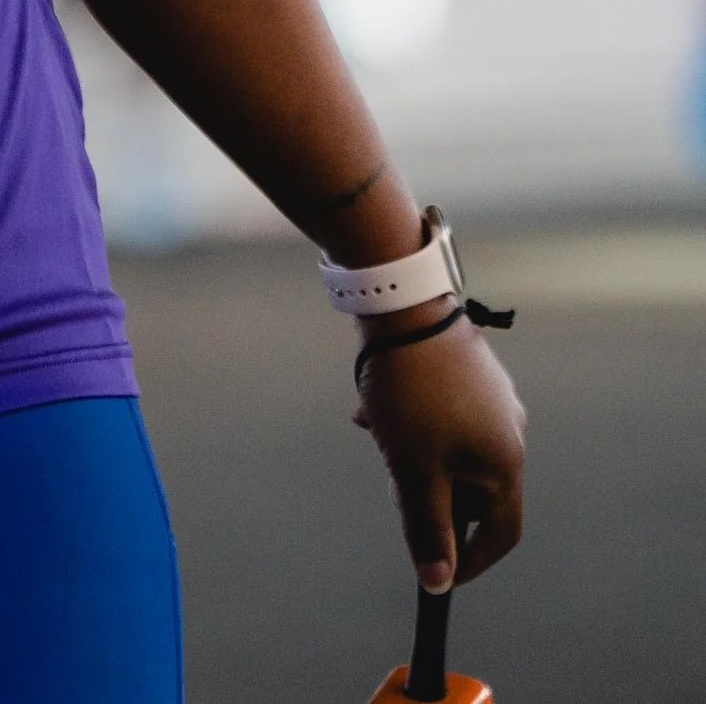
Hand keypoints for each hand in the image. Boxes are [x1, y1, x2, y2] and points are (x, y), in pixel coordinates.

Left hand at [354, 318, 525, 588]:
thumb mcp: (414, 469)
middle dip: (429, 493)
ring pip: (451, 449)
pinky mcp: (470, 371)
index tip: (440, 574)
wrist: (401, 303)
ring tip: (375, 432)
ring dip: (413, 454)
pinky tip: (373, 408)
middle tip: (392, 478)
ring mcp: (492, 398)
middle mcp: (509, 430)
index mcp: (505, 461)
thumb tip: (437, 581)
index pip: (503, 531)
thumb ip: (427, 528)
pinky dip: (413, 424)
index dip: (473, 560)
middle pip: (473, 490)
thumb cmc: (412, 391)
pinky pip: (443, 416)